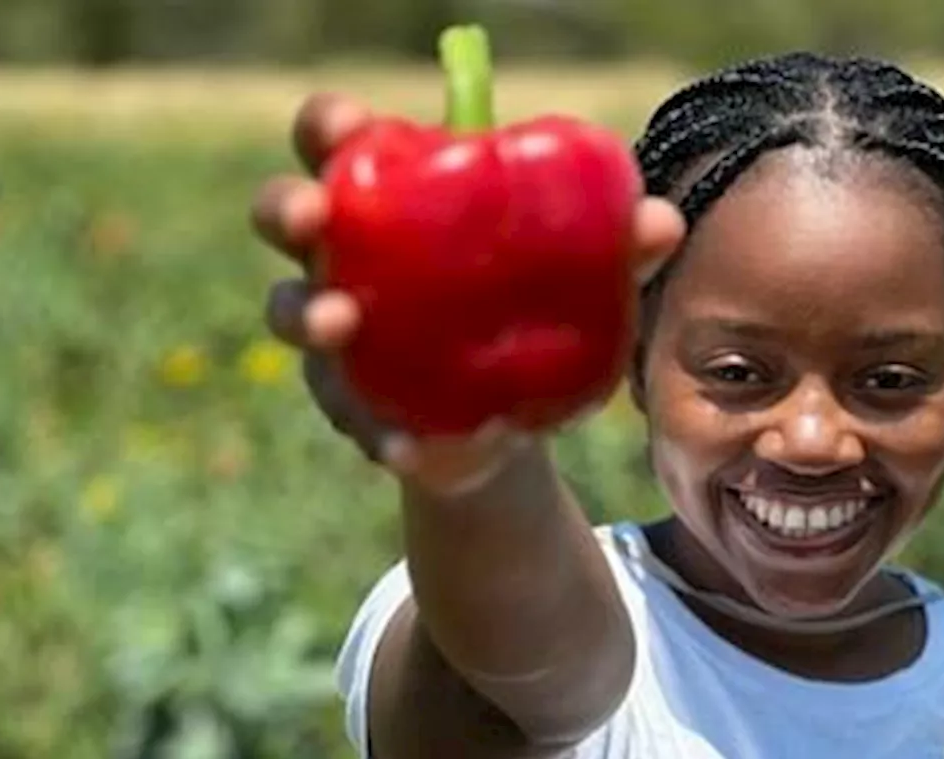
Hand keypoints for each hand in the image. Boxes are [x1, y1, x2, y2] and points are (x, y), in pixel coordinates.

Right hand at [252, 93, 685, 496]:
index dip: (329, 126)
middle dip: (288, 207)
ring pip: (288, 310)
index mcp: (390, 199)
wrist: (509, 418)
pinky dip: (376, 428)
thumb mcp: (571, 274)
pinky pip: (348, 413)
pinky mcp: (350, 404)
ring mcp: (337, 334)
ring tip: (342, 325)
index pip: (337, 140)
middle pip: (285, 213)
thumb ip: (610, 246)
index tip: (348, 130)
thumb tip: (658, 222)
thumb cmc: (525, 308)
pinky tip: (407, 447)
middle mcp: (345, 256)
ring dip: (307, 316)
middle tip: (315, 220)